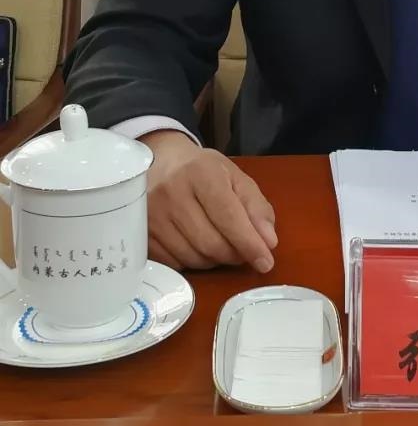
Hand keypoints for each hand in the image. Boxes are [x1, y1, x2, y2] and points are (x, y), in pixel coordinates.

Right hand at [141, 130, 277, 273]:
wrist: (160, 161)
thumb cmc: (203, 170)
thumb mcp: (235, 177)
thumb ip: (256, 207)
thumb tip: (268, 242)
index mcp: (201, 173)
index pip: (228, 216)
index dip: (249, 243)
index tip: (266, 262)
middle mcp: (172, 193)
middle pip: (211, 242)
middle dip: (235, 254)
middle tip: (245, 253)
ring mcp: (151, 216)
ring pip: (193, 257)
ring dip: (216, 260)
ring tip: (223, 246)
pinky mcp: (140, 234)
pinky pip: (174, 263)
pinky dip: (194, 263)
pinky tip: (200, 248)